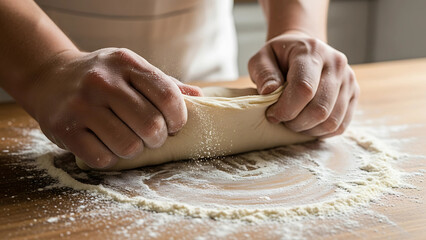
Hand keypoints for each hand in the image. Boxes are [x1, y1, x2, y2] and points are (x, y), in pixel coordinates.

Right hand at [24, 48, 201, 168]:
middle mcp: (102, 81)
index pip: (167, 95)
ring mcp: (80, 106)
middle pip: (150, 125)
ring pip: (128, 146)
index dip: (179, 118)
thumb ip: (165, 84)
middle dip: (158, 138)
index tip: (175, 125)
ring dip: (136, 150)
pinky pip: (102, 158)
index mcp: (126, 63)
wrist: (50, 77)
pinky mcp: (64, 129)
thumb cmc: (103, 77)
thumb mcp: (132, 69)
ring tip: (130, 141)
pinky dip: (112, 158)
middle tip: (153, 137)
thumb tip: (199, 97)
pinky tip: (108, 145)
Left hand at [248, 31, 359, 137]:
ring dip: (308, 129)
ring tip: (293, 122)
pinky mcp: (354, 94)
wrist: (303, 49)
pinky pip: (340, 125)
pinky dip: (321, 132)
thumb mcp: (262, 58)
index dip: (286, 109)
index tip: (272, 114)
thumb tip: (269, 92)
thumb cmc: (280, 57)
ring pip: (331, 121)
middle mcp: (336, 64)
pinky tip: (307, 124)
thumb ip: (263, 73)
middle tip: (282, 120)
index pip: (304, 88)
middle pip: (320, 109)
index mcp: (312, 52)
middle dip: (296, 123)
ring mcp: (348, 80)